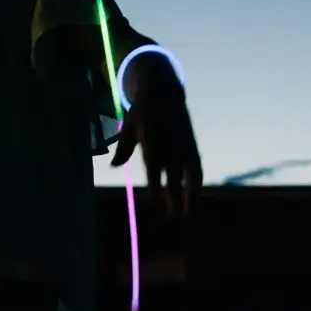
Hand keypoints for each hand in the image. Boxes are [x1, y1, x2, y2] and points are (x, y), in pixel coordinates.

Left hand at [110, 82, 201, 219]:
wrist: (163, 92)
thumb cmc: (141, 112)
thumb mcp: (128, 129)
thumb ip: (123, 149)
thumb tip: (113, 165)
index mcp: (153, 149)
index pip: (155, 178)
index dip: (156, 194)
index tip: (156, 207)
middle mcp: (171, 151)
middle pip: (175, 183)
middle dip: (174, 202)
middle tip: (173, 218)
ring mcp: (184, 149)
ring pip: (191, 178)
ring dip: (191, 196)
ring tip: (189, 212)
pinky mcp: (192, 146)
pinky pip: (197, 168)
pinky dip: (197, 181)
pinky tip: (195, 192)